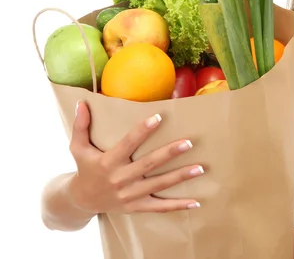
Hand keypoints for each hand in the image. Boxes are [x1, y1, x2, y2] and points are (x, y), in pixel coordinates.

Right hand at [67, 101, 203, 214]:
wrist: (82, 201)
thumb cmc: (85, 168)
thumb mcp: (77, 147)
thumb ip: (81, 126)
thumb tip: (82, 102)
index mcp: (108, 162)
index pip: (127, 144)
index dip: (142, 131)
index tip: (158, 118)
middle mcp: (120, 179)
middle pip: (148, 165)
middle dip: (169, 154)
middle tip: (188, 143)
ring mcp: (129, 195)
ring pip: (158, 185)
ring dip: (180, 177)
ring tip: (200, 168)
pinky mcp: (136, 207)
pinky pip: (159, 207)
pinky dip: (178, 206)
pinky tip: (196, 202)